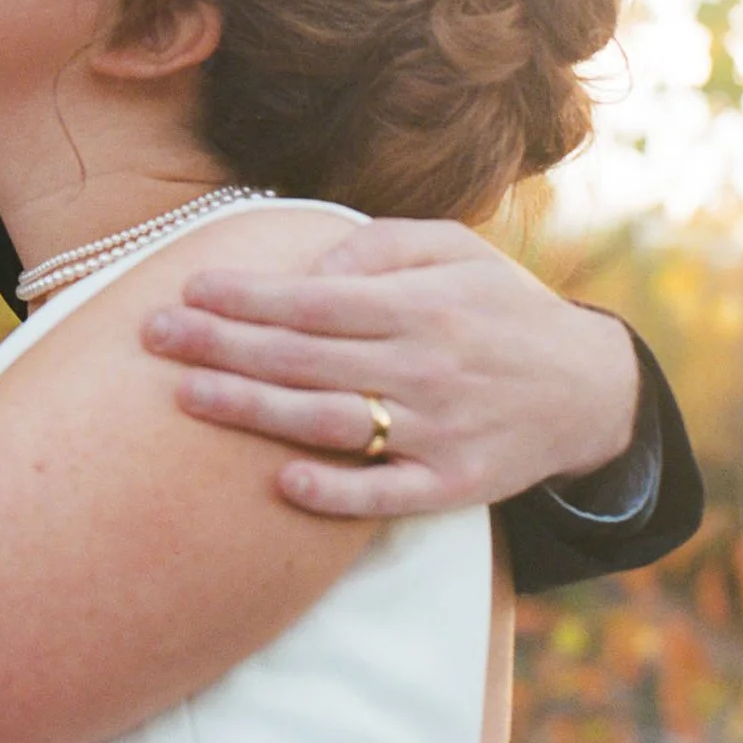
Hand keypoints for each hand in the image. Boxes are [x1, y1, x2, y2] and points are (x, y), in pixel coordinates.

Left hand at [141, 219, 639, 519]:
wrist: (590, 388)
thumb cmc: (501, 306)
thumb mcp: (457, 250)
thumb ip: (381, 246)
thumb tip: (311, 269)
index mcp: (424, 305)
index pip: (316, 300)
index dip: (248, 296)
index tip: (189, 289)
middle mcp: (428, 366)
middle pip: (306, 358)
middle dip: (222, 345)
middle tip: (152, 336)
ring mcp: (441, 431)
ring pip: (333, 422)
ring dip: (255, 411)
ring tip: (188, 396)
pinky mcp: (455, 486)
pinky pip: (388, 495)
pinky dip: (337, 493)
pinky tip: (283, 483)